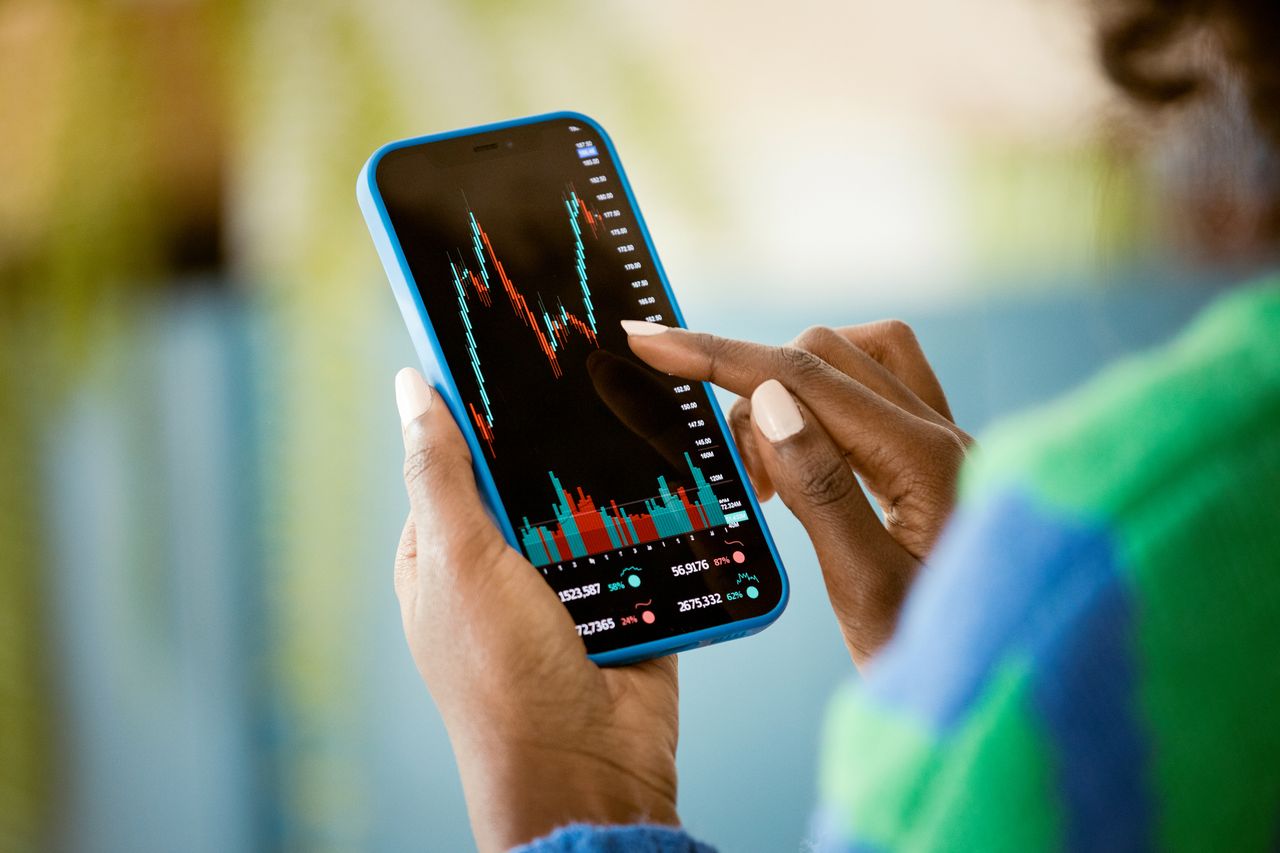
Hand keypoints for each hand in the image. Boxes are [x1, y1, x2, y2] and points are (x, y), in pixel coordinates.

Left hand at [391, 367, 679, 851]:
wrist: (590, 774)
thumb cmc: (502, 679)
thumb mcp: (459, 562)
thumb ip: (441, 473)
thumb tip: (409, 386)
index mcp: (445, 550)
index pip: (457, 452)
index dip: (480, 401)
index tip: (516, 339)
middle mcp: (502, 562)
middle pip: (532, 472)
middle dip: (562, 437)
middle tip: (602, 367)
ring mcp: (566, 582)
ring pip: (593, 502)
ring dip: (616, 478)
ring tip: (649, 409)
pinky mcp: (625, 600)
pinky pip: (643, 541)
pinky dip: (660, 519)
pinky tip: (682, 473)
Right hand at [623, 320, 971, 666]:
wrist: (998, 698)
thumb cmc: (933, 660)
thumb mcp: (866, 589)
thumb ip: (821, 490)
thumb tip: (769, 401)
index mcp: (928, 461)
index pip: (805, 376)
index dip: (719, 355)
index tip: (650, 341)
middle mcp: (945, 436)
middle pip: (829, 355)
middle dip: (758, 390)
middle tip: (743, 481)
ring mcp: (948, 445)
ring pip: (858, 360)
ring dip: (794, 391)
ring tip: (773, 473)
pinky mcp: (940, 461)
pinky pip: (878, 392)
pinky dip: (827, 405)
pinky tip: (811, 457)